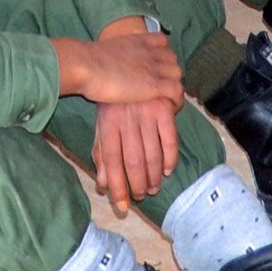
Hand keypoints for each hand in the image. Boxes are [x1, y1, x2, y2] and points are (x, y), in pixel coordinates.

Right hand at [54, 22, 183, 106]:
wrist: (84, 65)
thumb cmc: (84, 61)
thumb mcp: (100, 51)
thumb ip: (109, 57)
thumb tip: (100, 64)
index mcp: (136, 41)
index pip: (161, 41)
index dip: (161, 54)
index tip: (156, 66)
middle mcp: (148, 51)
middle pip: (172, 58)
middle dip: (169, 71)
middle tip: (161, 87)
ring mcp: (153, 67)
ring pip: (177, 73)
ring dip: (174, 85)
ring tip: (166, 100)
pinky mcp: (154, 85)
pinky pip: (177, 90)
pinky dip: (177, 100)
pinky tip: (170, 108)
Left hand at [91, 98, 181, 216]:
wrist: (125, 64)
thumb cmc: (112, 101)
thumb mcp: (102, 125)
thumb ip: (102, 154)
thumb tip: (103, 185)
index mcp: (107, 124)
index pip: (111, 162)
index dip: (117, 187)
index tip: (122, 207)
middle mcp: (126, 120)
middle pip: (133, 162)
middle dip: (138, 185)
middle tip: (141, 195)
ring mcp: (146, 113)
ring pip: (152, 154)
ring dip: (154, 177)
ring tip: (153, 187)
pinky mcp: (164, 108)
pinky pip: (170, 140)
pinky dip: (170, 159)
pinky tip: (167, 170)